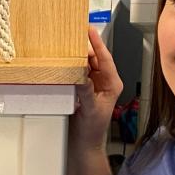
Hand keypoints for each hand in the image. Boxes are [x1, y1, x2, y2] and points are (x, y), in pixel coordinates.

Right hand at [71, 27, 122, 149]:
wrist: (83, 144)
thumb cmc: (92, 130)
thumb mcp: (90, 109)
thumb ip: (86, 91)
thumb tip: (80, 74)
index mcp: (112, 83)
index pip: (105, 59)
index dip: (97, 43)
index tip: (90, 30)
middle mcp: (104, 81)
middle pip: (94, 58)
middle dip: (85, 46)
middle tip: (73, 32)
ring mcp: (93, 84)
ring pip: (85, 64)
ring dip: (76, 56)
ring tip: (66, 44)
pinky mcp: (83, 88)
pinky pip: (77, 73)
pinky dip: (71, 66)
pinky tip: (63, 61)